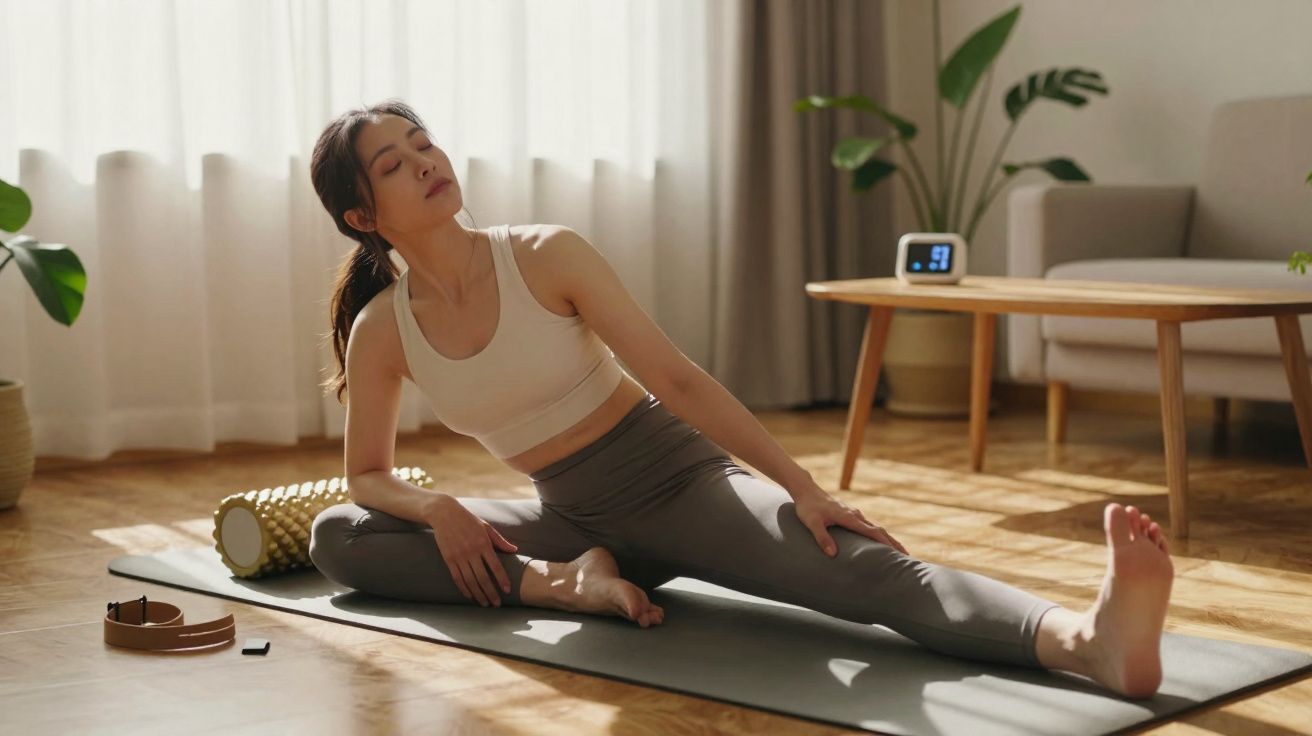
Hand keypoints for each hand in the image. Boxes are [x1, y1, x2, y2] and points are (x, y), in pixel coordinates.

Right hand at [426, 495, 520, 606]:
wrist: (444, 513)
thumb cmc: (468, 520)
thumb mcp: (486, 527)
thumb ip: (500, 541)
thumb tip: (515, 550)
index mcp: (483, 543)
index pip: (496, 566)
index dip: (502, 580)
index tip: (507, 590)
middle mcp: (471, 551)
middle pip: (483, 578)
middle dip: (491, 593)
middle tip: (496, 604)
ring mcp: (459, 556)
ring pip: (470, 581)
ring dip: (478, 594)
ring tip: (484, 604)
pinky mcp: (448, 559)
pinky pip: (457, 578)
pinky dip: (464, 589)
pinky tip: (470, 596)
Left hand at [790, 486, 908, 557]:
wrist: (806, 490)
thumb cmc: (807, 507)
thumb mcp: (812, 523)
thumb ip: (822, 538)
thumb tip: (833, 554)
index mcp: (849, 517)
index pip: (872, 532)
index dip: (885, 543)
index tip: (898, 553)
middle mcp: (855, 514)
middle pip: (879, 530)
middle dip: (893, 542)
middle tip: (907, 556)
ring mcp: (854, 513)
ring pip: (875, 527)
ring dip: (887, 538)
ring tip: (898, 551)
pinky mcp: (850, 514)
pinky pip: (868, 525)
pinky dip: (878, 534)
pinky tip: (879, 541)